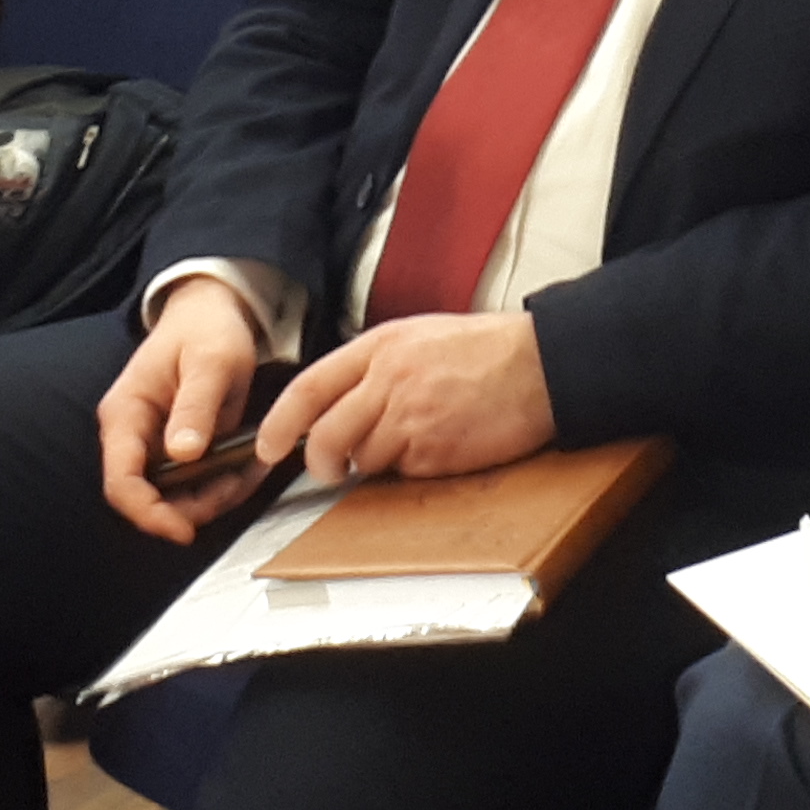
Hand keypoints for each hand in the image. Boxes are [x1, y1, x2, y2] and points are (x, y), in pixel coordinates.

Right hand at [98, 276, 272, 542]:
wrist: (211, 312)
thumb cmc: (207, 329)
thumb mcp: (210, 361)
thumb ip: (196, 405)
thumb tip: (182, 453)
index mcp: (125, 414)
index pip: (121, 482)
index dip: (148, 514)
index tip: (185, 530)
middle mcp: (131, 436)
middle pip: (149, 497)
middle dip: (193, 507)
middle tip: (237, 488)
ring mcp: (153, 444)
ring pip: (175, 496)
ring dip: (213, 497)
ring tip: (251, 473)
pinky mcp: (176, 449)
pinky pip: (194, 482)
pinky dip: (221, 483)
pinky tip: (248, 468)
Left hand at [259, 310, 552, 490]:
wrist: (541, 364)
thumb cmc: (486, 349)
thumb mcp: (418, 336)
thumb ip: (375, 365)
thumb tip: (340, 401)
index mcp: (380, 348)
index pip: (309, 389)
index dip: (280, 423)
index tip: (268, 446)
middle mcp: (388, 382)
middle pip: (326, 435)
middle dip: (320, 461)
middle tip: (328, 468)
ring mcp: (411, 419)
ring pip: (364, 459)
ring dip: (377, 461)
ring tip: (415, 438)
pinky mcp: (435, 452)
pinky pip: (404, 472)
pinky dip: (414, 468)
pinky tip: (441, 443)